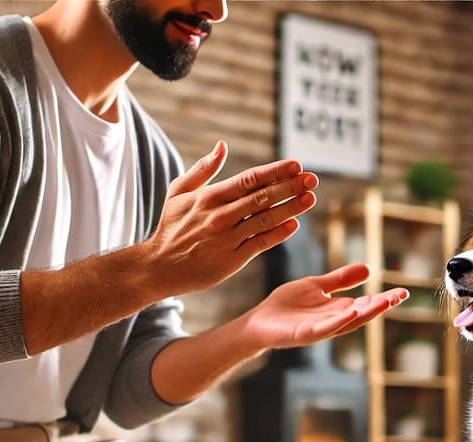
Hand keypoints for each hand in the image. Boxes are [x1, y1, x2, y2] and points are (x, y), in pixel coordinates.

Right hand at [145, 140, 318, 294]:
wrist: (159, 266)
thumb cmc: (171, 226)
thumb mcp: (178, 192)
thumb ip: (203, 169)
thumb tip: (222, 145)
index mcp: (210, 196)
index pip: (250, 179)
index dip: (275, 171)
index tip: (297, 165)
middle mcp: (220, 215)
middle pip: (262, 197)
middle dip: (290, 186)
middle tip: (313, 178)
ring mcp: (227, 238)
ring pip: (265, 220)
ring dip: (291, 208)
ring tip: (310, 198)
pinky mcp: (232, 260)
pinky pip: (260, 244)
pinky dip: (278, 234)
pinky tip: (294, 225)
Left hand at [244, 263, 408, 349]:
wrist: (258, 321)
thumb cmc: (285, 305)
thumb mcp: (317, 286)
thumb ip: (340, 280)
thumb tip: (369, 269)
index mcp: (337, 309)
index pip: (365, 303)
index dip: (384, 298)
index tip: (402, 292)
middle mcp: (333, 321)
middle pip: (362, 313)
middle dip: (381, 305)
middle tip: (400, 296)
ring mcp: (320, 329)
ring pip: (348, 321)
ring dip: (367, 313)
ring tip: (384, 303)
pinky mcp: (304, 335)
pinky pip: (325, 328)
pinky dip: (339, 321)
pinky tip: (350, 312)